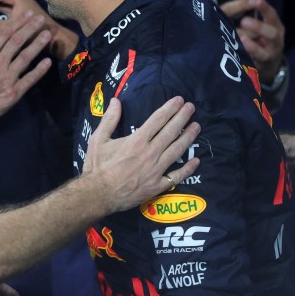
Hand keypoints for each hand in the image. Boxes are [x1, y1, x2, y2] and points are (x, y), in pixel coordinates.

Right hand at [0, 12, 51, 139]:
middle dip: (30, 28)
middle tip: (40, 18)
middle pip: (16, 42)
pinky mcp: (14, 93)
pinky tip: (47, 61)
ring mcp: (7, 79)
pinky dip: (40, 70)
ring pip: (25, 58)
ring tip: (47, 34)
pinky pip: (29, 79)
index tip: (25, 14)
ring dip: (37, 45)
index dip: (16, 22)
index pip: (3, 34)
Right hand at [83, 97, 199, 210]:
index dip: (170, 109)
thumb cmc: (97, 166)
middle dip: (182, 118)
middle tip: (192, 108)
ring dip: (188, 138)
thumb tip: (115, 101)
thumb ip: (109, 120)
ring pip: (177, 151)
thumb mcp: (98, 140)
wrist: (98, 194)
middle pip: (171, 132)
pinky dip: (188, 169)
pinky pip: (176, 176)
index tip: (179, 100)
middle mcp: (150, 153)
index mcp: (136, 141)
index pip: (157, 120)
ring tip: (197, 127)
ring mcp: (156, 170)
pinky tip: (196, 161)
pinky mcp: (157, 186)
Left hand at [219, 0, 283, 80]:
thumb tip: (244, 0)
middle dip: (259, 27)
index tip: (257, 0)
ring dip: (251, 46)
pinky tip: (240, 53)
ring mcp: (269, 55)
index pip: (272, 15)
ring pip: (263, 52)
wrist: (265, 65)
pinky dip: (247, 60)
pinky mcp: (260, 68)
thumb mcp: (254, 24)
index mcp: (274, 26)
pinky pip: (254, 65)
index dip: (265, 8)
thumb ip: (243, 9)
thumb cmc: (256, 38)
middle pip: (272, 33)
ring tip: (241, 39)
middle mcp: (275, 41)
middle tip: (244, 21)